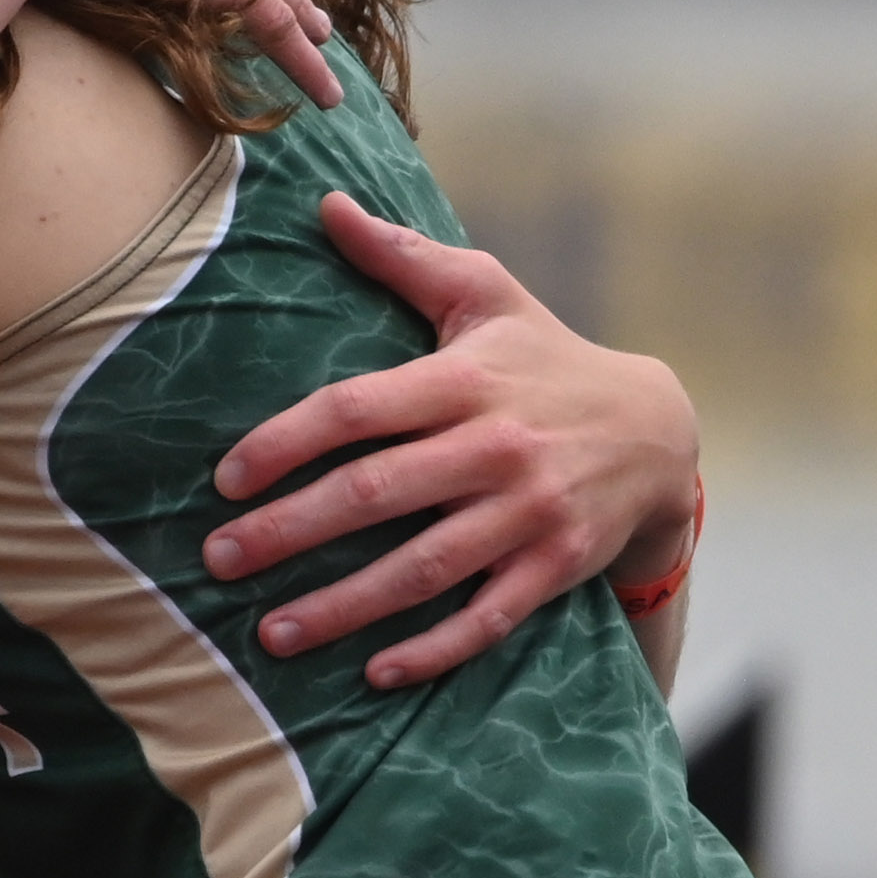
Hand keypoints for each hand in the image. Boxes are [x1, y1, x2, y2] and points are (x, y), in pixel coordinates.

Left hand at [201, 195, 702, 681]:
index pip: (356, 410)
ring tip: (272, 633)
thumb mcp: (485, 296)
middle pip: (374, 495)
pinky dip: (432, 649)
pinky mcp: (555, 566)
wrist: (657, 431)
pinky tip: (375, 674)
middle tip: (219, 562)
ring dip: (342, 606)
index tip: (226, 478)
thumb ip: (403, 257)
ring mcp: (528, 513)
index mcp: (463, 380)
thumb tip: (325, 203)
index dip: (285, 444)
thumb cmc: (545, 358)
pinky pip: (486, 618)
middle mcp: (495, 447)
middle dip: (289, 532)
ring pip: (421, 568)